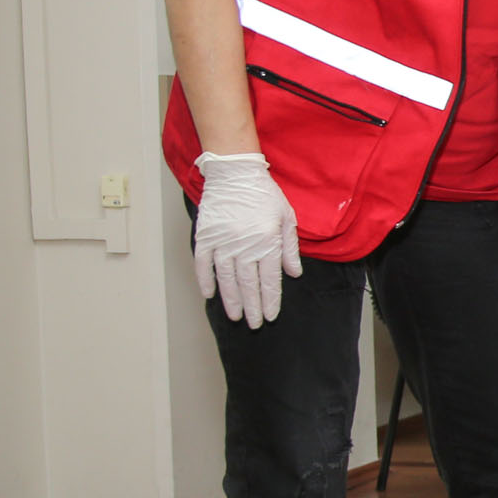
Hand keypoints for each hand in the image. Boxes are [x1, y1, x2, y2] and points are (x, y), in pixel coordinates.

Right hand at [192, 151, 300, 327]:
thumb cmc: (264, 194)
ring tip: (235, 316)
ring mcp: (223, 242)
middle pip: (248, 284)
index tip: (270, 316)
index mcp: (267, 242)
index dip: (270, 300)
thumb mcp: (287, 217)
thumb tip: (294, 273)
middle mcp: (245, 246)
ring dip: (231, 300)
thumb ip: (289, 248)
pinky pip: (203, 264)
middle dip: (252, 307)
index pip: (270, 279)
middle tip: (254, 324)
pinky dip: (205, 280)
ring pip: (226, 279)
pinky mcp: (206, 236)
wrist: (235, 173)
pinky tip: (209, 294)